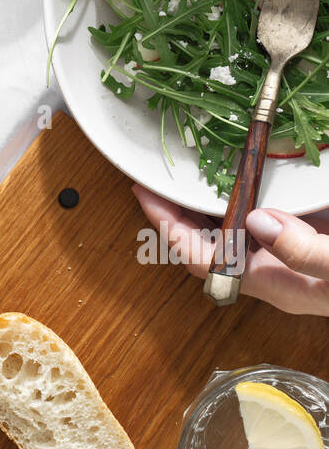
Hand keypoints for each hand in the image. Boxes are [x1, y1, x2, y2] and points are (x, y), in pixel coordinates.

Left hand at [134, 184, 328, 314]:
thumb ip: (304, 252)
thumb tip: (255, 222)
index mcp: (273, 281)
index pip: (200, 256)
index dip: (166, 226)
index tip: (144, 193)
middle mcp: (272, 267)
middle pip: (205, 241)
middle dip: (175, 210)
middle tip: (153, 173)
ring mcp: (287, 248)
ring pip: (230, 226)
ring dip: (204, 200)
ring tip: (182, 168)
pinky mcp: (303, 230)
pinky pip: (260, 212)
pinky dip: (243, 189)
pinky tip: (238, 168)